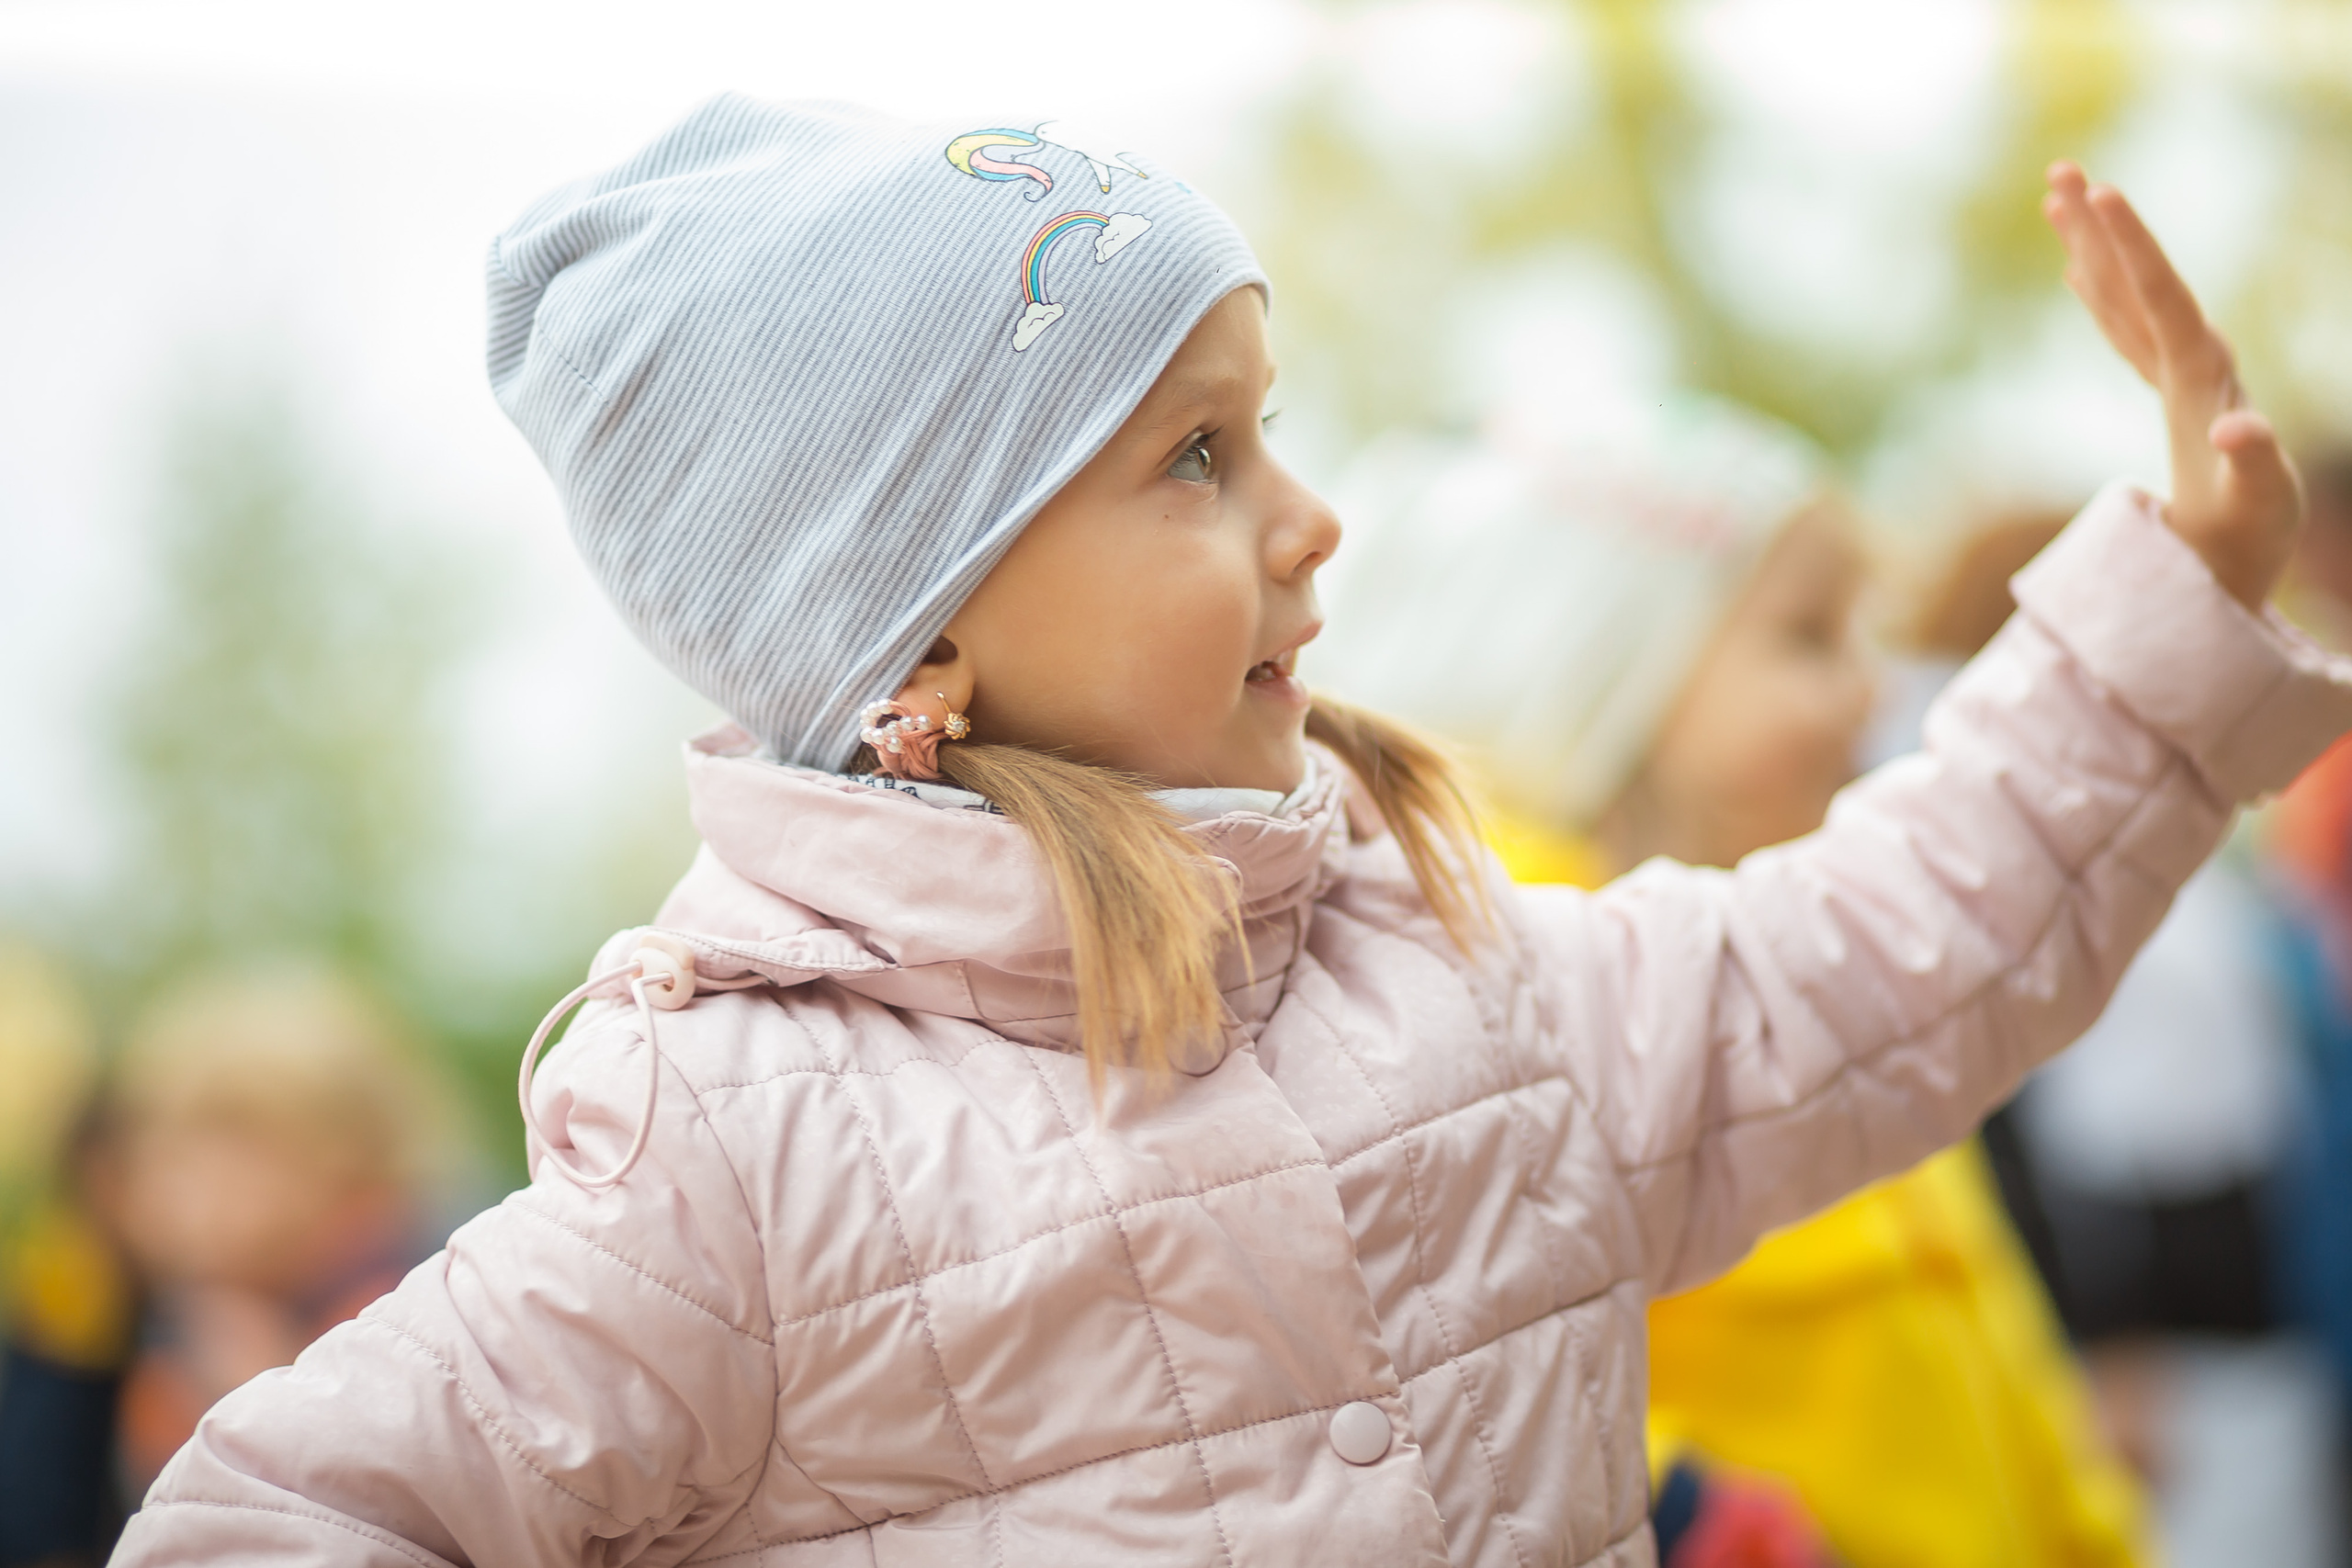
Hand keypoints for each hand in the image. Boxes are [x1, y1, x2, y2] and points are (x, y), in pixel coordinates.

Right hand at [2043, 162, 2300, 608]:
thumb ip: (2254, 463)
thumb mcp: (2260, 505)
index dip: (2132, 249)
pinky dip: (2100, 295)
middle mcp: (2198, 362)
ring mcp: (2182, 375)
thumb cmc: (2252, 540)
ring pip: (2129, 297)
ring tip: (2056, 196)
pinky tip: (2077, 271)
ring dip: (2094, 248)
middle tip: (2061, 170)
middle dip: (2103, 226)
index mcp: (2206, 378)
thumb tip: (2236, 426)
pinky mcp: (2168, 392)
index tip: (2103, 195)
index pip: (2164, 298)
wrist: (2251, 560)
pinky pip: (2125, 329)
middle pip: (2143, 280)